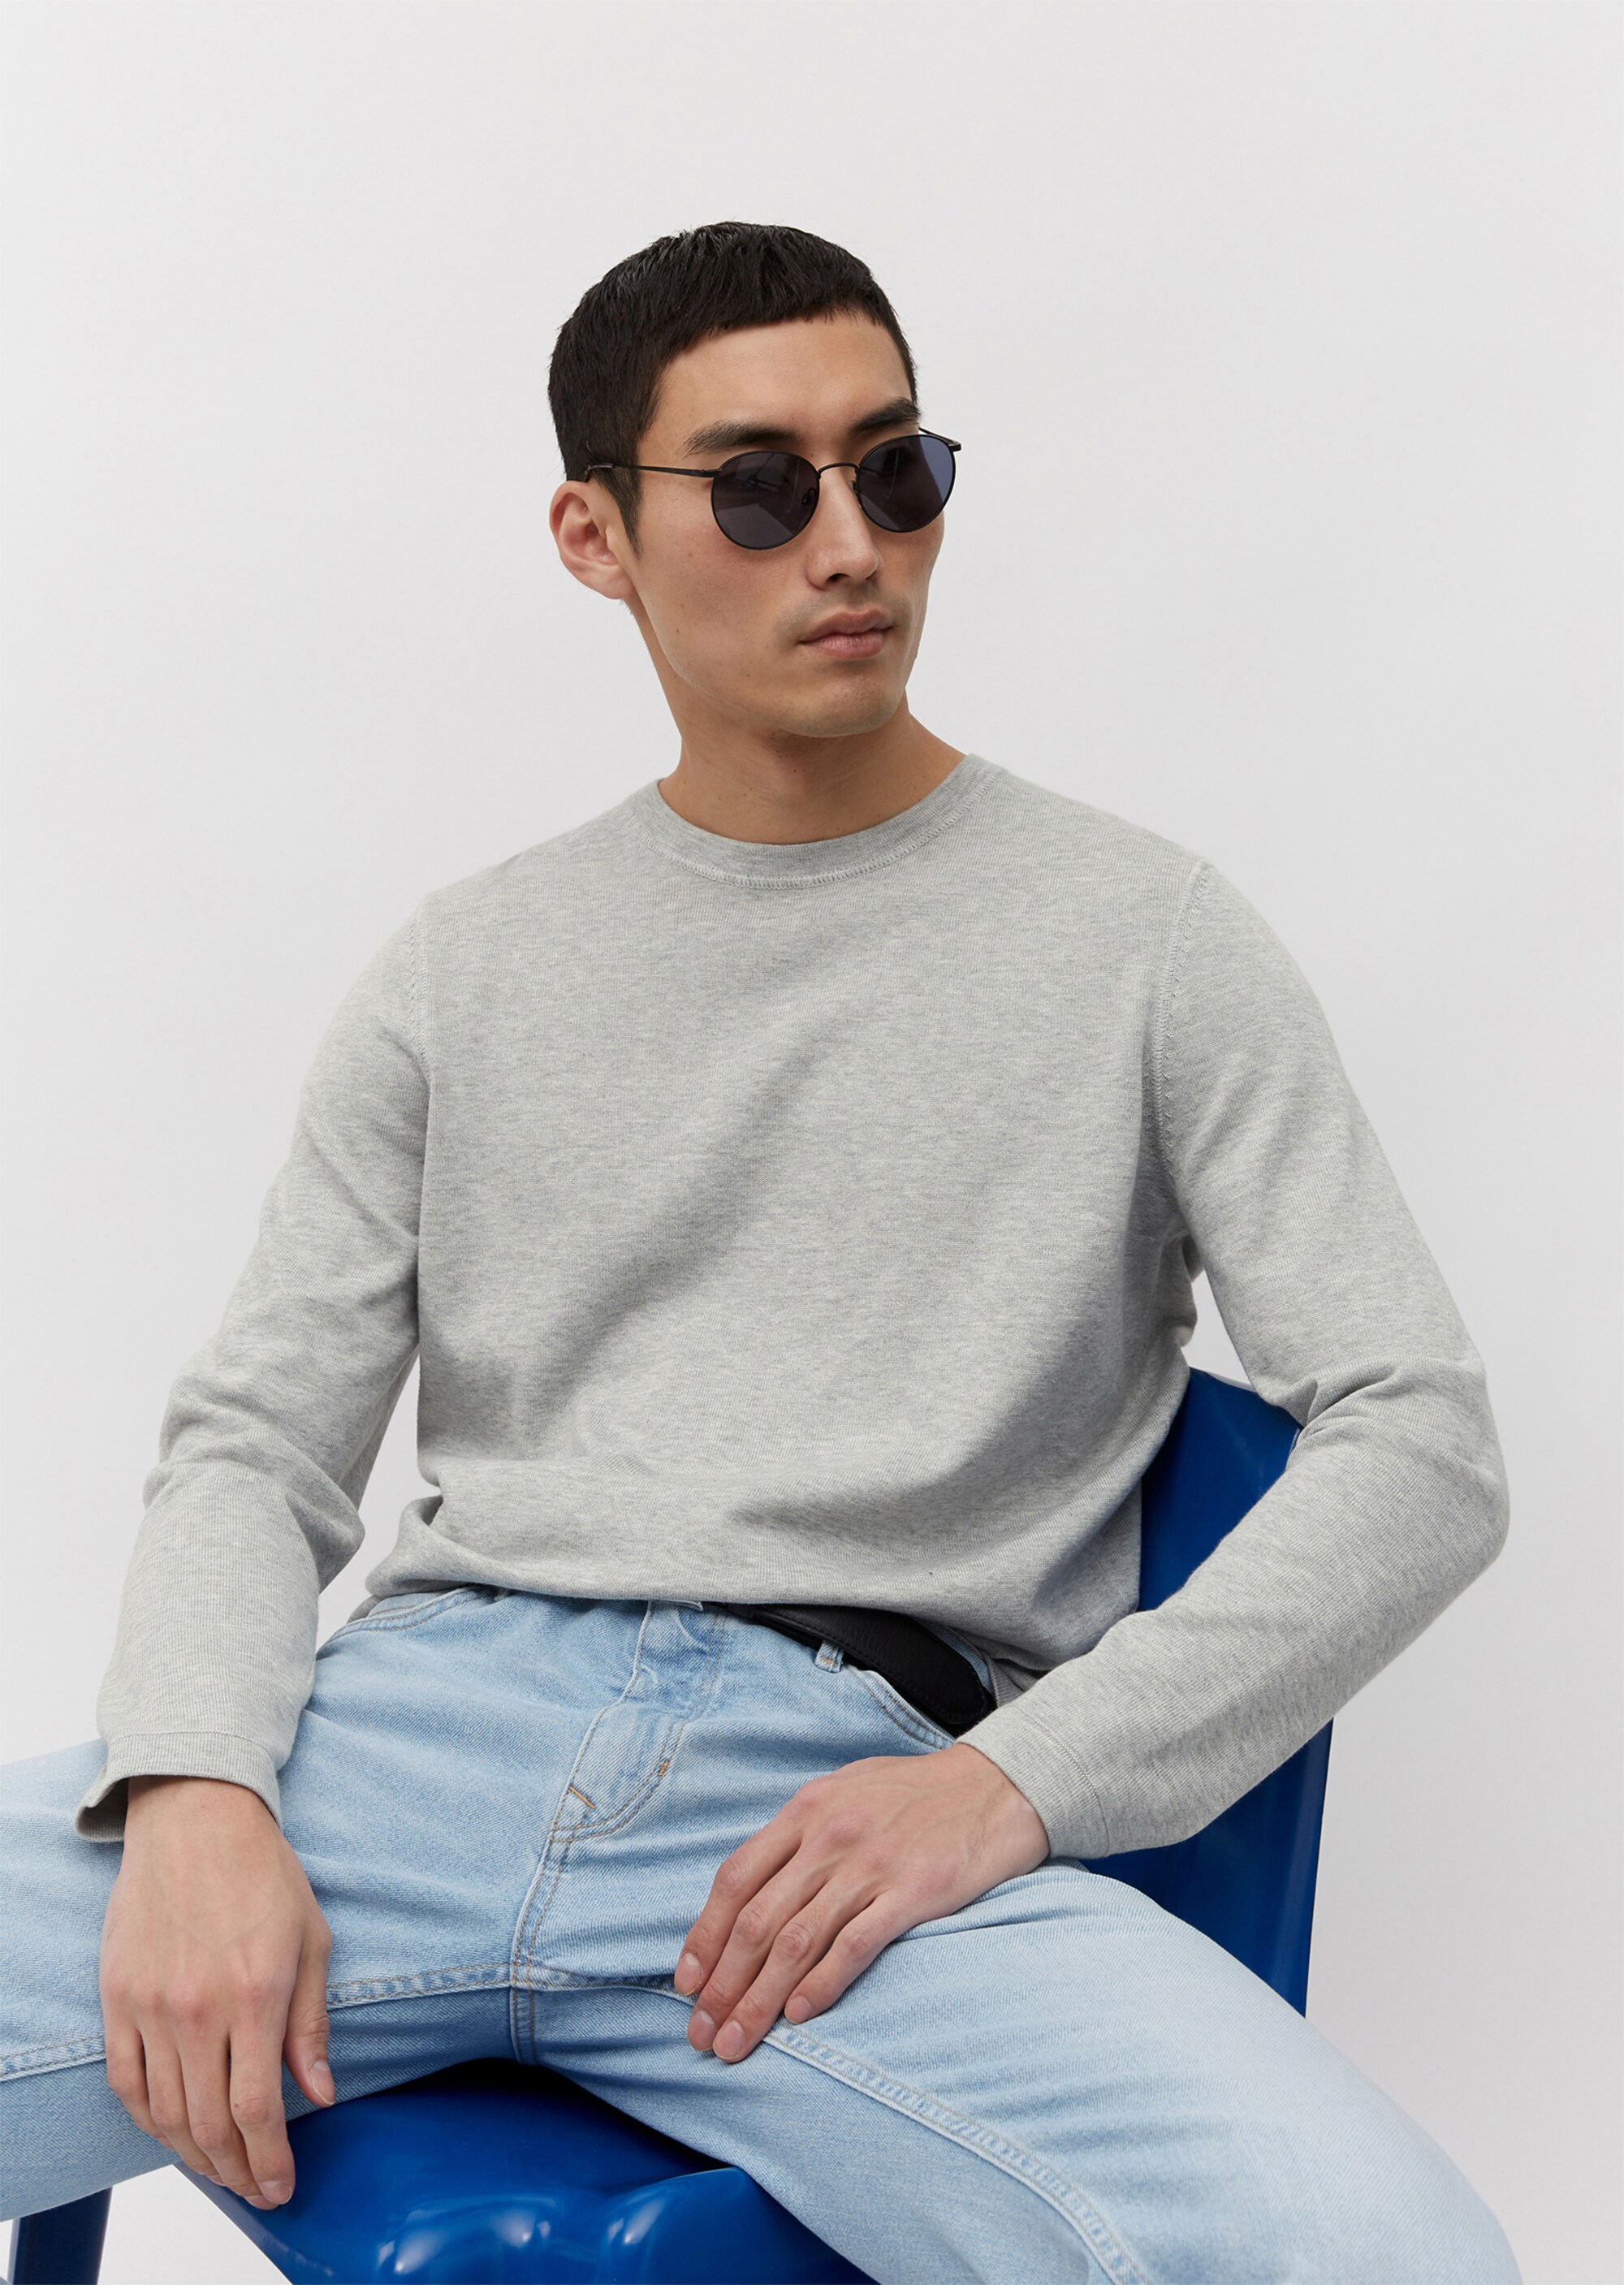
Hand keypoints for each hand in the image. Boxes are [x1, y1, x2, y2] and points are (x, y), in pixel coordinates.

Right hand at [99, 1776, 335, 2208]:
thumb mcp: (312, 1940)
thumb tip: (320, 2095)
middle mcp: (198, 2008)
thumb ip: (311, 2025)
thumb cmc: (263, 1873)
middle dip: (237, 2171)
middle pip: (209, 2124)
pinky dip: (149, 2119)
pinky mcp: (118, 1998)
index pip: (256, 2109)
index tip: (283, 2185)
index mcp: (256, 1993)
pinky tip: (172, 2130)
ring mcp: (151, 2006)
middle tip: (256, 2189)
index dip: (269, 2160)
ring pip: (165, 2113)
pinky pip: (126, 2081)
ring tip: (222, 2169)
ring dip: (194, 2155)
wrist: (196, 1819)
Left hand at [673, 1740, 1047, 2062]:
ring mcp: (870, 1865)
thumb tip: (751, 1890)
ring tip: (737, 2042)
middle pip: (757, 1921)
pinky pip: (854, 1945)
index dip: (704, 1935)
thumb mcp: (844, 1793)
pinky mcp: (912, 1892)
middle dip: (722, 1985)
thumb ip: (798, 1835)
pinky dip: (821, 1985)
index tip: (686, 1983)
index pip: (735, 1879)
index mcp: (805, 1811)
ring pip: (796, 1942)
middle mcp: (829, 1837)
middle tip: (701, 2032)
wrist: (996, 1787)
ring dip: (759, 2000)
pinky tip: (799, 2016)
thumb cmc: (914, 1795)